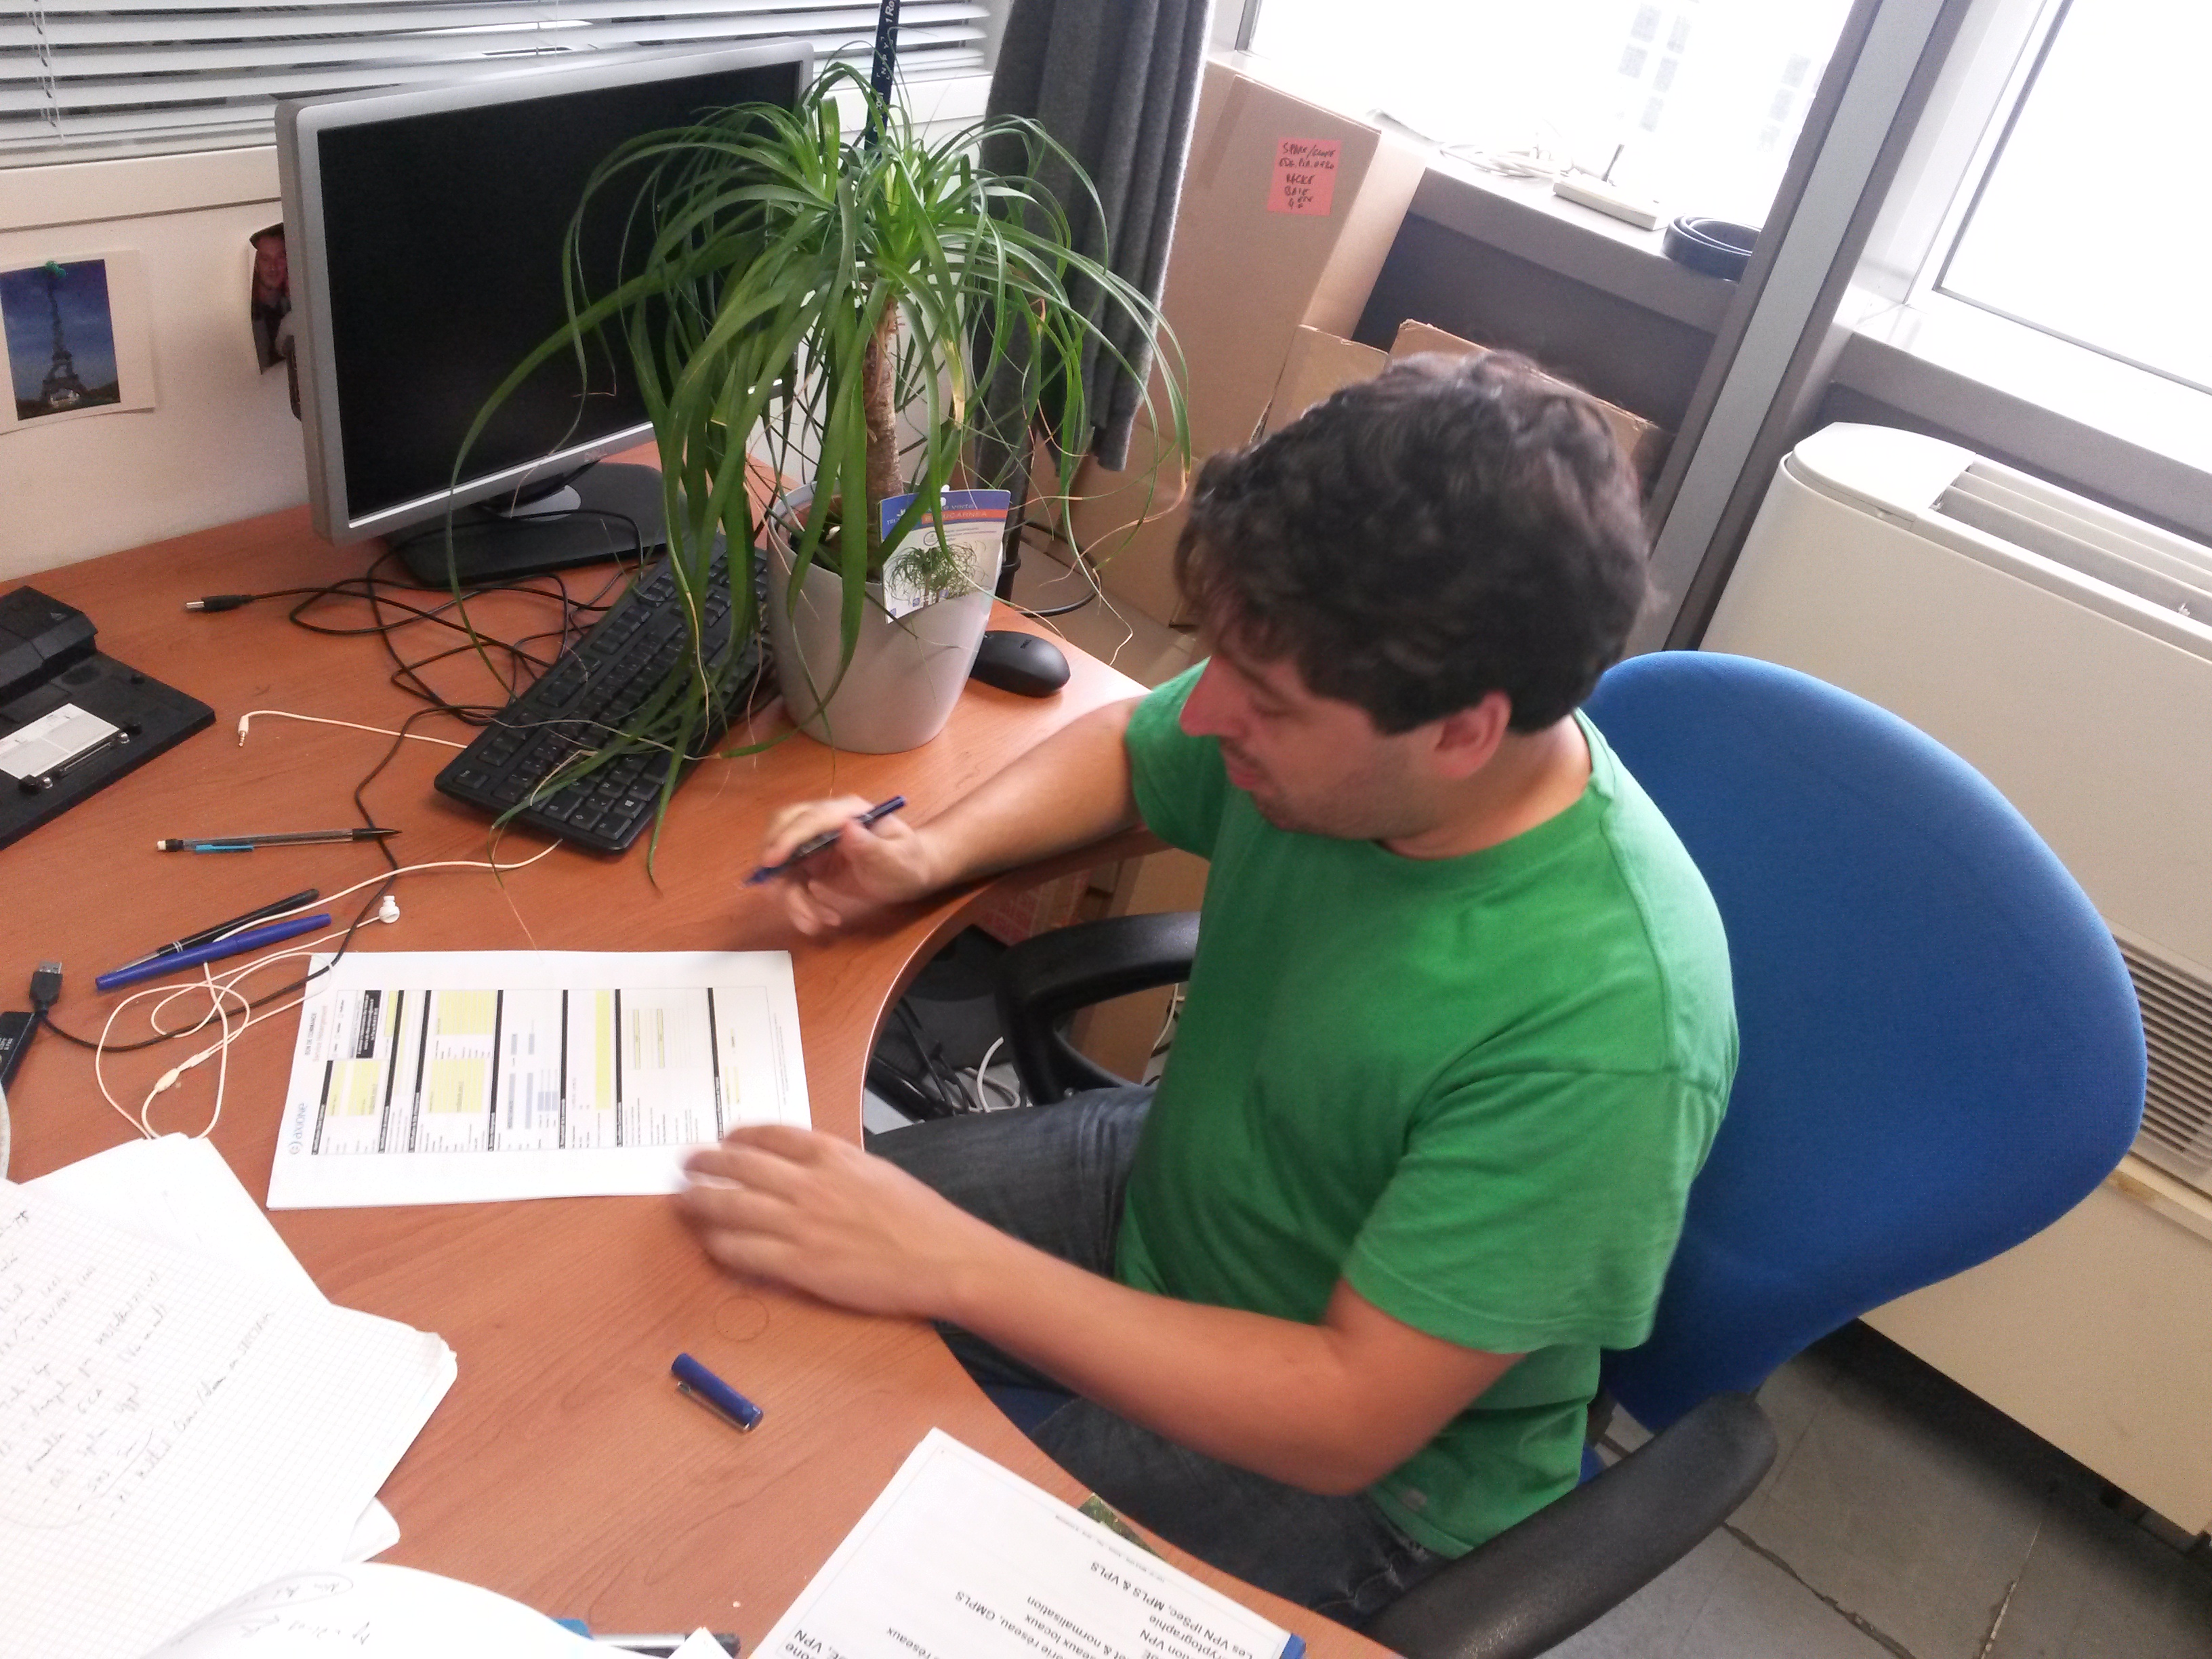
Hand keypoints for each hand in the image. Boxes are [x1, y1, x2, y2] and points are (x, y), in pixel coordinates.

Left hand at [678, 1125, 998, 1318]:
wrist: (943, 1258)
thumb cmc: (920, 1218)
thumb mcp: (877, 1172)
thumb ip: (838, 1166)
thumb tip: (807, 1168)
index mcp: (833, 1155)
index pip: (770, 1134)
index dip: (739, 1134)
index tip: (725, 1137)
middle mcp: (809, 1184)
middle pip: (740, 1165)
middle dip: (705, 1161)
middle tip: (684, 1163)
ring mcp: (801, 1224)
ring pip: (731, 1206)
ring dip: (699, 1200)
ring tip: (680, 1198)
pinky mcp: (799, 1265)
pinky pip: (744, 1252)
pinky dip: (720, 1245)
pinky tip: (709, 1243)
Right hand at [756, 795, 939, 934]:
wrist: (908, 875)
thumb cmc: (907, 863)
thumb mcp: (896, 859)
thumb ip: (872, 846)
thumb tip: (846, 828)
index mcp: (848, 811)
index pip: (811, 818)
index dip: (789, 837)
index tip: (772, 862)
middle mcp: (825, 822)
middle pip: (782, 830)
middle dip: (776, 864)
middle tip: (783, 897)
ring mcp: (814, 842)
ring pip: (782, 863)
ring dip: (791, 896)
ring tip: (816, 924)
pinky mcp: (809, 863)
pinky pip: (790, 881)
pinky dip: (799, 904)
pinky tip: (824, 918)